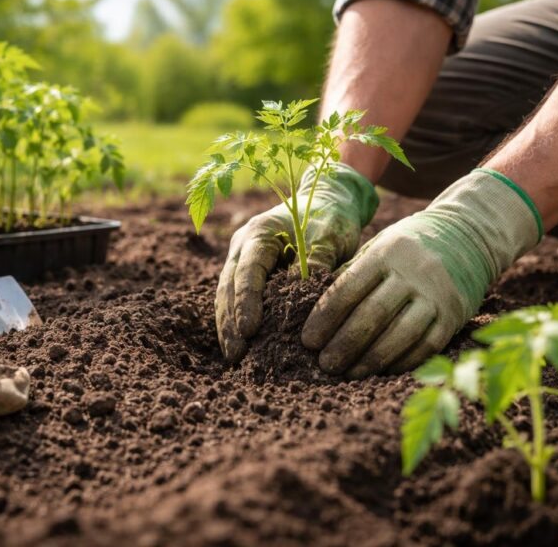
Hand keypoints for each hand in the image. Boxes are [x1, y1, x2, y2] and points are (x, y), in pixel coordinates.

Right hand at [216, 162, 378, 361]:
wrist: (329, 200)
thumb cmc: (330, 216)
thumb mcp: (328, 236)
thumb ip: (315, 263)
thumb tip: (305, 298)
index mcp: (259, 233)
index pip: (247, 270)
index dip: (246, 301)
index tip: (249, 330)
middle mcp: (243, 246)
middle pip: (228, 286)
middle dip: (230, 321)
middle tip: (237, 354)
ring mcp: (243, 259)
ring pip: (226, 295)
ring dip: (229, 326)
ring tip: (235, 357)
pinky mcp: (251, 273)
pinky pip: (238, 299)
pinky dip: (237, 321)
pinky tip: (242, 346)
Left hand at [302, 169, 542, 377]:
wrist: (467, 236)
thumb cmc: (408, 247)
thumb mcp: (378, 247)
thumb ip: (352, 274)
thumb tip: (316, 311)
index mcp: (386, 253)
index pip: (349, 290)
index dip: (325, 318)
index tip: (308, 341)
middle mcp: (413, 273)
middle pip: (372, 316)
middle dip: (344, 344)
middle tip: (325, 364)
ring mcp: (437, 295)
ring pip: (400, 335)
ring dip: (371, 360)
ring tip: (349, 373)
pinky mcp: (454, 315)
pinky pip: (426, 346)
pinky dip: (402, 361)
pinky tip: (382, 371)